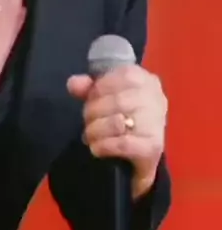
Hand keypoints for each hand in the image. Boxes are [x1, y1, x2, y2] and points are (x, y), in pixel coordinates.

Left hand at [67, 65, 166, 196]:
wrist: (139, 153)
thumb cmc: (122, 117)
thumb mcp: (103, 98)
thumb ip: (89, 88)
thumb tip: (74, 83)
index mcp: (144, 80)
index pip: (120, 76)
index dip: (98, 90)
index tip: (91, 101)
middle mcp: (155, 98)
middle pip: (116, 100)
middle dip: (93, 112)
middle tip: (87, 122)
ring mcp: (156, 123)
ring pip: (117, 122)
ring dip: (95, 131)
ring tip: (90, 136)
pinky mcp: (153, 147)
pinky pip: (122, 144)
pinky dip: (103, 146)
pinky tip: (96, 148)